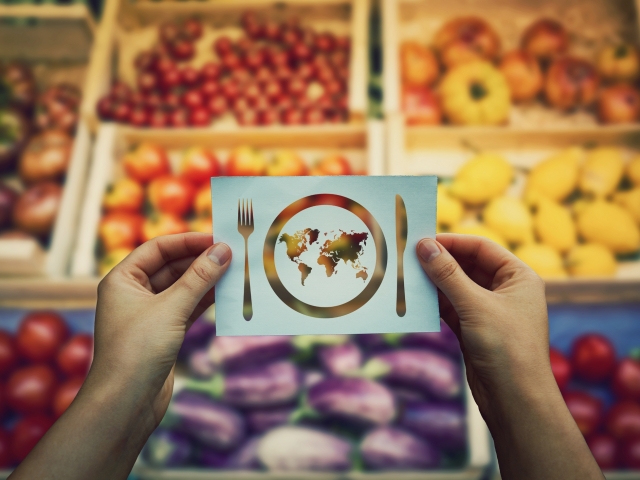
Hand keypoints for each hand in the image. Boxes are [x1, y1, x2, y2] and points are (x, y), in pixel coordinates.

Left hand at [90, 233, 230, 426]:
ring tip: (235, 272)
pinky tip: (227, 295)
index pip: (158, 249)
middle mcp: (133, 293)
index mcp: (123, 280)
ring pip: (182, 288)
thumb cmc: (137, 351)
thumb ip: (199, 277)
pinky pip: (187, 307)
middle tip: (232, 254)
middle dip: (201, 261)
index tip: (218, 238)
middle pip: (172, 266)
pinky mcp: (164, 333)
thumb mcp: (171, 307)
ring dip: (206, 281)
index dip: (188, 241)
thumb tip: (223, 250)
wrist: (125, 403)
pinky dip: (206, 300)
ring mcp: (149, 314)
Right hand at [416, 233, 548, 413]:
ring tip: (406, 276)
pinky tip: (414, 299)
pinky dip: (434, 303)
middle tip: (409, 257)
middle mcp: (506, 291)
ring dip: (434, 283)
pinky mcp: (475, 330)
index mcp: (518, 277)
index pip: (481, 248)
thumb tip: (424, 245)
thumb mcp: (475, 305)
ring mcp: (489, 311)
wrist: (515, 401)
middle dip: (440, 262)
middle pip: (467, 266)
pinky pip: (451, 308)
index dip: (452, 242)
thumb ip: (447, 274)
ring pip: (456, 288)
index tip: (422, 240)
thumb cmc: (507, 347)